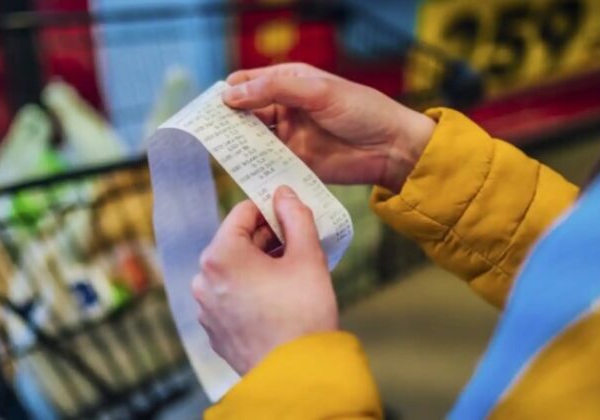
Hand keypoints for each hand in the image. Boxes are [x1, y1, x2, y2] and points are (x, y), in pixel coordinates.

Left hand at [192, 186, 337, 374]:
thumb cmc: (303, 313)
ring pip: (233, 270)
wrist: (297, 376)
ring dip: (259, 265)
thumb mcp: (307, 256)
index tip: (292, 214)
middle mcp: (204, 279)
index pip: (243, 212)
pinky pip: (231, 296)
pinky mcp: (214, 329)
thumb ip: (296, 217)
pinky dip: (251, 290)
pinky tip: (278, 301)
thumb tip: (284, 193)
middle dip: (267, 239)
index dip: (271, 209)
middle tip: (298, 245)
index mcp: (220, 254)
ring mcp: (205, 307)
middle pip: (236, 241)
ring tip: (291, 275)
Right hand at [223, 63, 434, 191]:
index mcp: (290, 82)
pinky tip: (241, 170)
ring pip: (252, 140)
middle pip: (245, 113)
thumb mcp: (318, 91)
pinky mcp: (294, 162)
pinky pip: (267, 163)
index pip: (249, 83)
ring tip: (219, 152)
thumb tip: (231, 94)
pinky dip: (253, 166)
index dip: (229, 92)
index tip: (210, 106)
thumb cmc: (361, 110)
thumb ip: (275, 89)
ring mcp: (288, 137)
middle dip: (227, 121)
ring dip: (237, 145)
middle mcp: (285, 108)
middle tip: (207, 132)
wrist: (392, 148)